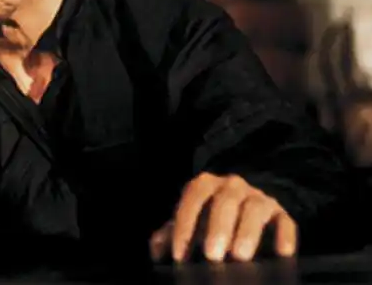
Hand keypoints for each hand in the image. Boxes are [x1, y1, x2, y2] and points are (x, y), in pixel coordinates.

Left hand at [149, 173, 297, 262]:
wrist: (244, 203)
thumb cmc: (208, 216)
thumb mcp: (189, 220)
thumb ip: (169, 233)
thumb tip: (156, 251)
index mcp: (204, 185)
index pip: (192, 201)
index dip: (183, 227)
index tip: (179, 254)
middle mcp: (232, 186)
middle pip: (224, 202)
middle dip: (217, 229)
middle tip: (212, 255)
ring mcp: (258, 197)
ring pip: (254, 208)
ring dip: (247, 232)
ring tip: (240, 256)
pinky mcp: (280, 212)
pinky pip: (285, 221)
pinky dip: (285, 236)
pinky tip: (282, 253)